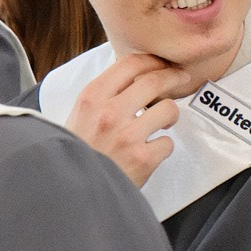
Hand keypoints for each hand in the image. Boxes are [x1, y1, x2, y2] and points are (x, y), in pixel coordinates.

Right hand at [63, 53, 195, 186]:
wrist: (70, 190)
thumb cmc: (77, 153)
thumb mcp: (79, 115)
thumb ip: (102, 95)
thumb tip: (133, 77)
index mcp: (91, 98)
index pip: (130, 63)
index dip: (152, 60)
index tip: (161, 64)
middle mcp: (109, 113)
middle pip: (154, 80)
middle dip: (173, 76)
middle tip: (180, 78)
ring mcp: (127, 136)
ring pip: (168, 109)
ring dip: (169, 115)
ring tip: (161, 123)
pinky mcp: (142, 159)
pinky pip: (167, 143)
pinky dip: (161, 148)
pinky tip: (148, 151)